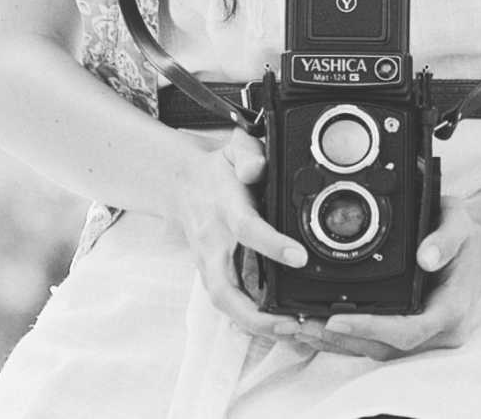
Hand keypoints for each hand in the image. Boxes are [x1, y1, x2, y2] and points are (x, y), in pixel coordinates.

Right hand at [171, 127, 306, 341]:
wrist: (181, 184)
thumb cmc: (216, 170)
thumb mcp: (233, 149)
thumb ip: (248, 153)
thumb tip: (258, 168)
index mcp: (223, 208)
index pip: (247, 229)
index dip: (272, 245)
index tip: (299, 257)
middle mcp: (212, 243)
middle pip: (225, 289)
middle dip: (256, 313)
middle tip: (292, 323)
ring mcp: (208, 264)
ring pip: (226, 305)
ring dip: (256, 324)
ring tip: (293, 331)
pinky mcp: (212, 276)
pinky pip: (229, 305)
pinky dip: (251, 321)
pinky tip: (278, 328)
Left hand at [294, 187, 480, 359]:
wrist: (480, 238)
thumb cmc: (468, 231)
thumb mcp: (460, 224)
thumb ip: (444, 240)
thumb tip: (425, 257)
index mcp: (452, 310)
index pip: (407, 331)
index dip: (371, 329)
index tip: (337, 318)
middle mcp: (439, 330)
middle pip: (386, 348)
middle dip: (342, 339)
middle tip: (301, 324)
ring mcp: (426, 333)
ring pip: (379, 349)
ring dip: (338, 342)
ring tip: (299, 327)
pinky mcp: (413, 327)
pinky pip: (378, 340)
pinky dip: (348, 337)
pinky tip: (319, 327)